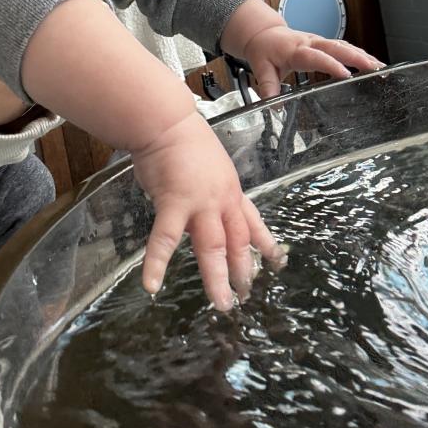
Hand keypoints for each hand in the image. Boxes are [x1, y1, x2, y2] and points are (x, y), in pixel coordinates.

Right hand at [132, 113, 284, 310]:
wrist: (167, 122)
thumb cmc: (183, 141)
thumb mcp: (210, 167)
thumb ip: (209, 191)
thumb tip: (199, 209)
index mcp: (231, 192)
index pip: (253, 222)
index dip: (265, 243)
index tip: (276, 262)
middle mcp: (223, 200)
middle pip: (239, 241)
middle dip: (244, 270)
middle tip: (246, 295)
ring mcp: (201, 204)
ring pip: (214, 246)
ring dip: (217, 277)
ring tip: (221, 304)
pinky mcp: (175, 204)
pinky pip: (166, 238)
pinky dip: (157, 262)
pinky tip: (151, 285)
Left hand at [222, 0, 384, 98]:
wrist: (264, 34)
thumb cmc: (264, 50)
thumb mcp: (260, 68)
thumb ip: (267, 86)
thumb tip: (274, 106)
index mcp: (296, 50)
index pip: (316, 56)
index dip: (331, 64)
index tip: (346, 75)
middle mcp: (311, 43)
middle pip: (338, 47)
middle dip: (358, 57)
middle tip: (375, 69)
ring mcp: (320, 42)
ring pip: (345, 46)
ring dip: (364, 56)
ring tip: (381, 69)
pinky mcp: (326, 44)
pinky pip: (345, 47)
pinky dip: (361, 55)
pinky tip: (374, 65)